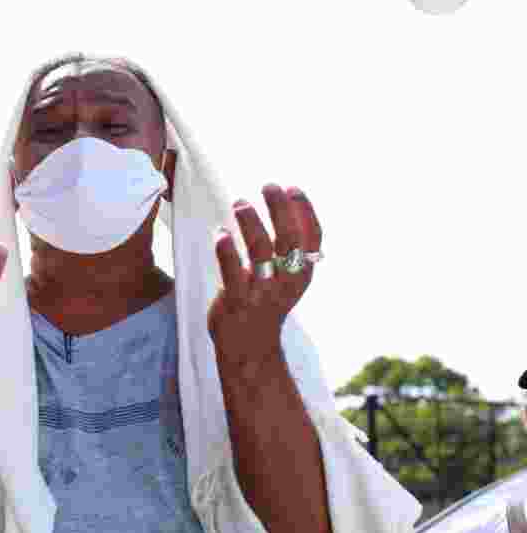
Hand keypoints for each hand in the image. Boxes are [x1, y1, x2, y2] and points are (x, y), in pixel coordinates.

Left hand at [208, 184, 321, 372]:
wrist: (250, 346)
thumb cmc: (267, 302)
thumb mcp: (288, 277)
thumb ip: (291, 247)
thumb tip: (287, 203)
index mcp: (302, 272)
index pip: (312, 237)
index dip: (305, 210)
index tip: (292, 187)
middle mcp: (286, 280)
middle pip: (288, 239)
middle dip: (280, 209)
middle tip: (268, 186)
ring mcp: (262, 291)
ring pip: (261, 252)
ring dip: (251, 223)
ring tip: (240, 203)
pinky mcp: (237, 301)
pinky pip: (233, 273)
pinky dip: (227, 251)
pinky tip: (220, 233)